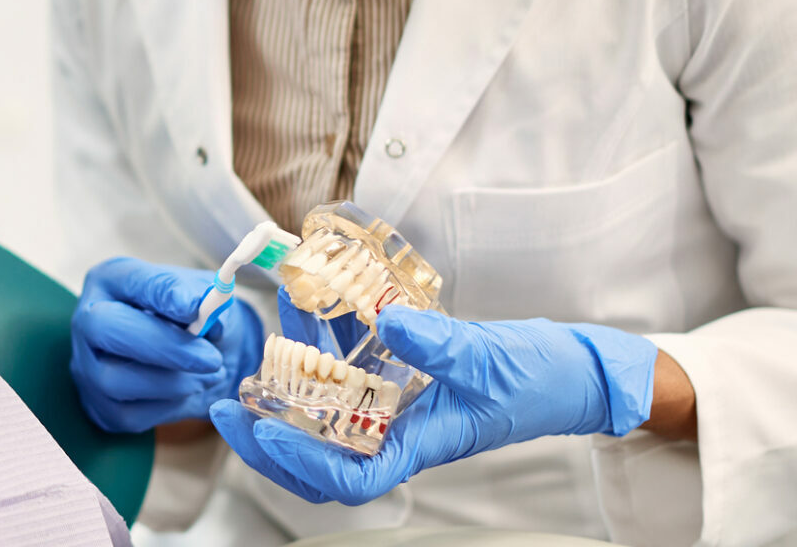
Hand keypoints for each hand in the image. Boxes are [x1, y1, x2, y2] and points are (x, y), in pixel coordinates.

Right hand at [71, 257, 264, 432]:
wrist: (200, 360)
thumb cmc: (196, 320)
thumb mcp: (207, 298)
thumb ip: (205, 298)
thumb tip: (197, 307)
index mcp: (112, 280)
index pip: (129, 280)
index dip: (162, 293)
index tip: (195, 307)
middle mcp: (88, 320)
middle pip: (104, 327)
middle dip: (162, 345)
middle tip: (211, 358)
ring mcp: (87, 366)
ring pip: (115, 380)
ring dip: (173, 382)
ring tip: (211, 373)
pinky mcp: (100, 406)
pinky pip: (130, 415)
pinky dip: (170, 406)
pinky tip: (191, 389)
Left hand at [211, 308, 658, 504]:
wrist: (572, 373)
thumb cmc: (539, 376)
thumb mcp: (484, 353)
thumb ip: (434, 339)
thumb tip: (383, 319)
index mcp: (422, 444)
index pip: (351, 478)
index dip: (302, 463)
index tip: (264, 429)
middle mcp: (404, 439)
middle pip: (323, 468)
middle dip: (268, 445)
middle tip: (224, 408)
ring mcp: (401, 422)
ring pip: (328, 440)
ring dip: (283, 417)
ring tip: (243, 386)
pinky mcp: (404, 398)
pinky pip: (348, 404)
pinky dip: (316, 385)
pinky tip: (294, 354)